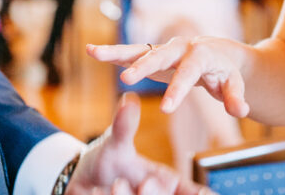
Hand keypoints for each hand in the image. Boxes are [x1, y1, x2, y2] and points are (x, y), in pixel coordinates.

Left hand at [68, 93, 211, 194]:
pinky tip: (98, 191)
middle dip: (155, 193)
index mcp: (168, 182)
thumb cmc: (106, 160)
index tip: (204, 193)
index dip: (204, 194)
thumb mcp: (116, 144)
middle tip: (143, 182)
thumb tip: (129, 99)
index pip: (196, 192)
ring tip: (114, 186)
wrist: (80, 179)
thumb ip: (124, 126)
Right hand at [87, 38, 248, 117]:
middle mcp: (179, 47)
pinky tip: (92, 51)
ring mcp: (163, 49)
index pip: (189, 72)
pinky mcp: (152, 54)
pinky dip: (113, 53)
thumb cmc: (226, 71)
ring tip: (94, 52)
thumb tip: (240, 110)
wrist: (220, 53)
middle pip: (159, 55)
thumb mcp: (234, 84)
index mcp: (201, 54)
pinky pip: (131, 53)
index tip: (166, 109)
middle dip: (143, 67)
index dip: (178, 90)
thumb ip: (235, 97)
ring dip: (116, 52)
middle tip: (127, 81)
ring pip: (139, 49)